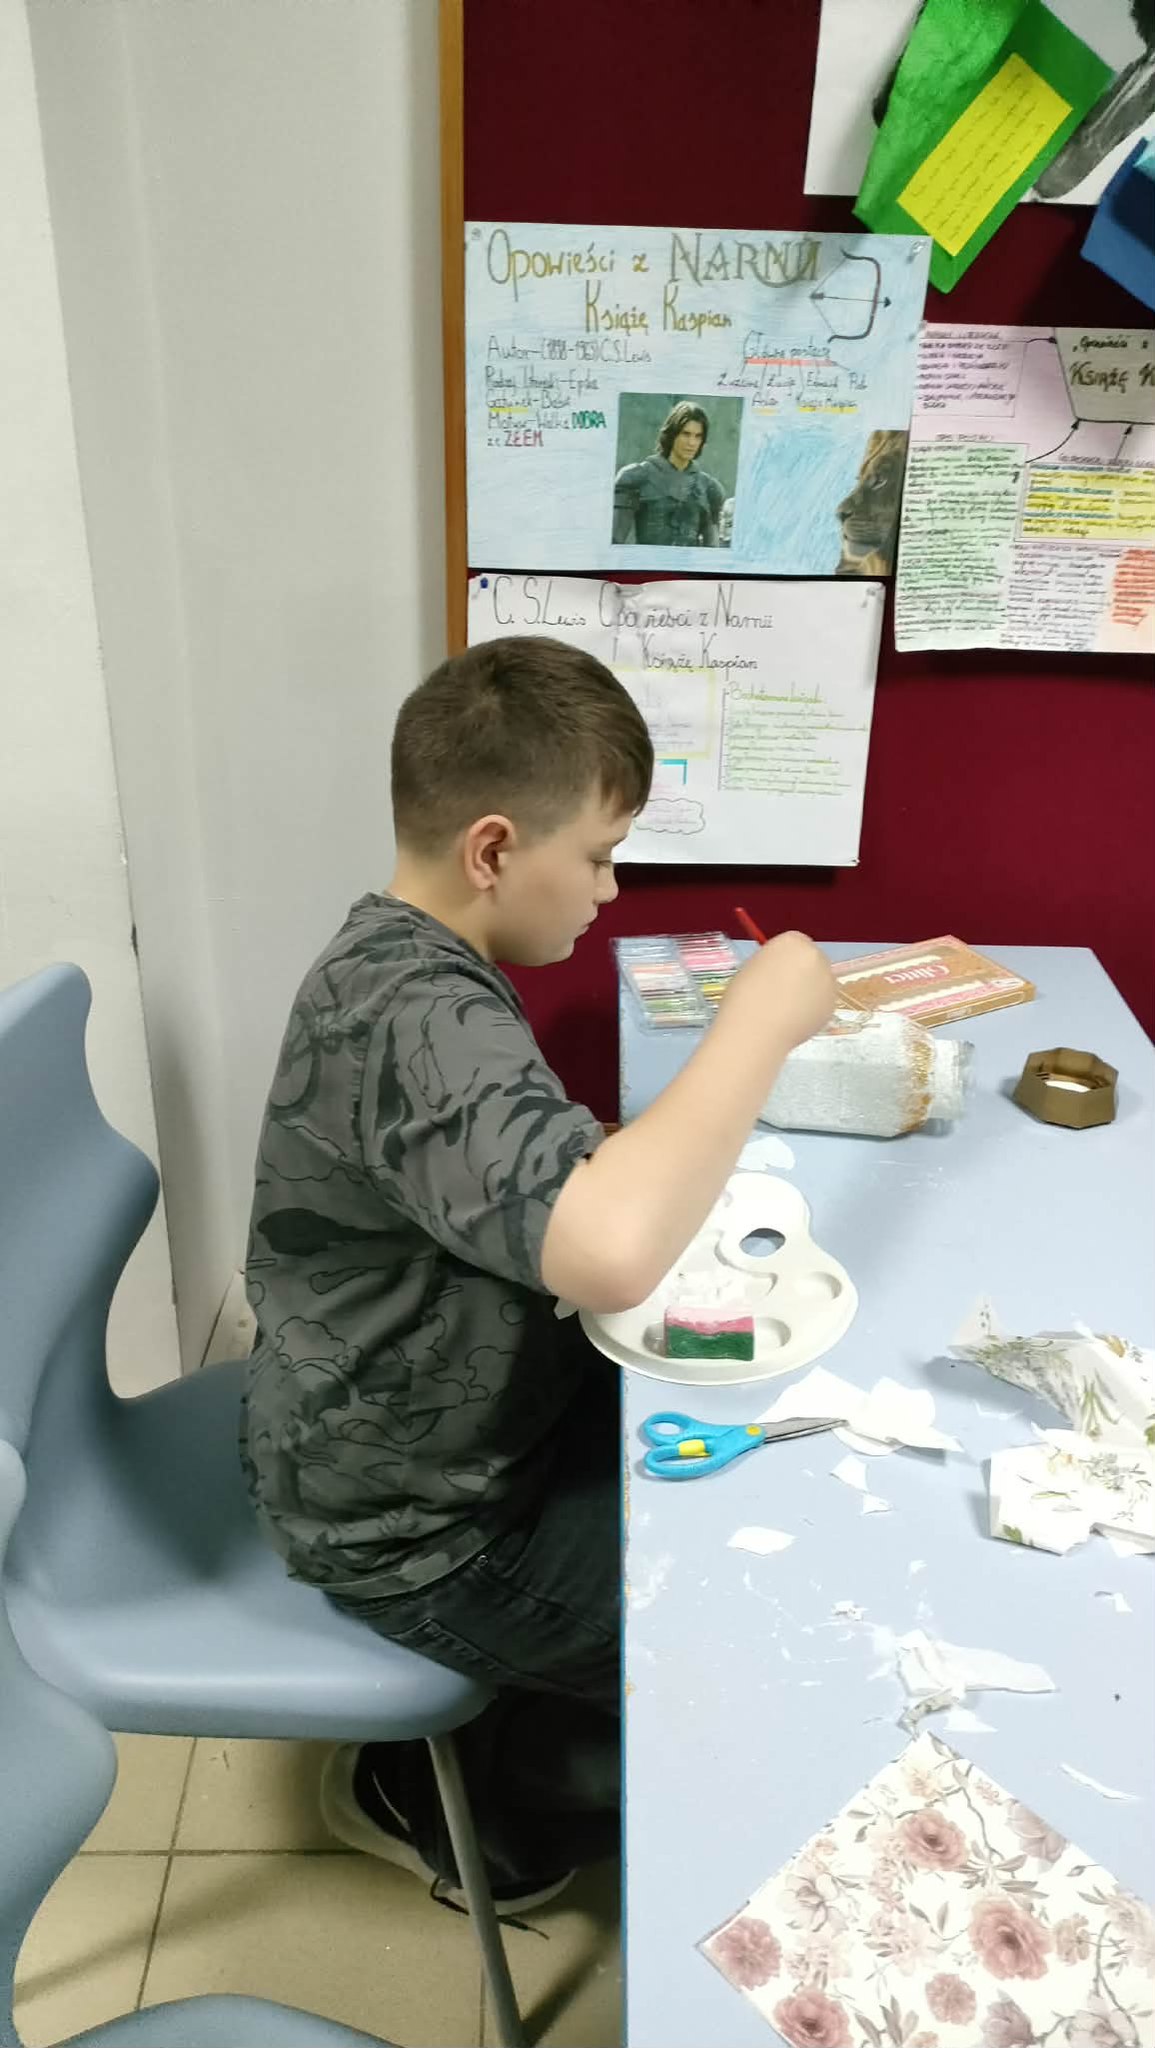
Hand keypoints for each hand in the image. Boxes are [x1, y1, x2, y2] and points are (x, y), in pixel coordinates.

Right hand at [722, 930, 837, 1051]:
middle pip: (812, 959)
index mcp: (792, 941)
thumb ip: (774, 963)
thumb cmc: (744, 996)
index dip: (785, 959)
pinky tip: (794, 1019)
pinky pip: (822, 1002)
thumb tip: (782, 972)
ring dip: (809, 990)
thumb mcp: (753, 966)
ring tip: (786, 1008)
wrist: (755, 1030)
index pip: (795, 943)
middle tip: (782, 991)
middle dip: (802, 972)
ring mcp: (828, 980)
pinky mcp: (832, 1005)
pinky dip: (812, 1009)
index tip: (775, 973)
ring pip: (820, 981)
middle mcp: (816, 955)